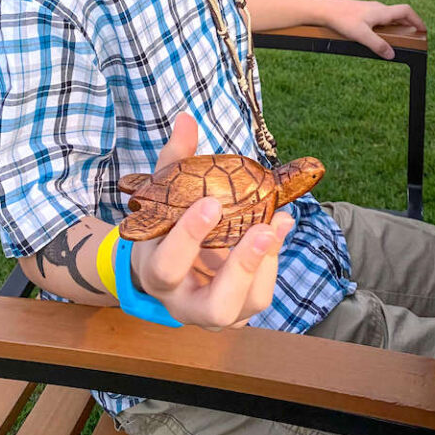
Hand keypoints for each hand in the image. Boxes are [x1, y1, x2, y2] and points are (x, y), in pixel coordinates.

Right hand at [129, 113, 293, 328]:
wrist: (163, 266)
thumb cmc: (163, 225)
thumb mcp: (162, 194)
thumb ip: (175, 160)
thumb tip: (186, 119)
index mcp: (156, 273)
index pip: (168, 265)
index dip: (188, 238)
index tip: (210, 203)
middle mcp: (182, 303)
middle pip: (215, 307)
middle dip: (242, 268)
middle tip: (261, 228)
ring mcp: (211, 314)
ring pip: (244, 308)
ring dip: (266, 265)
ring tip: (277, 223)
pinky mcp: (235, 312)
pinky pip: (258, 297)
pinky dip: (272, 262)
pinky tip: (279, 226)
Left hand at [321, 0, 425, 59]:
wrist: (323, 9)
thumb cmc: (341, 19)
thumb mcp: (361, 35)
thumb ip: (377, 45)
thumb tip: (392, 54)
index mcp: (382, 11)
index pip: (406, 11)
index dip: (417, 20)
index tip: (423, 30)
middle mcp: (377, 8)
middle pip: (399, 14)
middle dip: (408, 25)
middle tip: (412, 37)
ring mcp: (369, 9)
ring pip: (388, 16)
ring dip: (396, 25)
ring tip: (396, 39)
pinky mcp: (360, 12)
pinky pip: (378, 18)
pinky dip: (384, 26)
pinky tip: (376, 35)